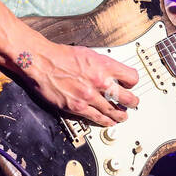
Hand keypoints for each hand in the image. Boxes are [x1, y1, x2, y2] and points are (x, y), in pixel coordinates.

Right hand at [22, 40, 140, 127]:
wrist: (42, 62)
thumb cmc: (60, 55)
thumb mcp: (88, 53)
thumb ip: (102, 64)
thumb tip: (110, 71)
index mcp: (104, 65)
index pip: (131, 77)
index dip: (132, 82)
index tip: (130, 85)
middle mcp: (100, 81)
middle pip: (127, 98)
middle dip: (132, 102)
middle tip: (133, 104)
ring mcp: (89, 96)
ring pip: (113, 111)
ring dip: (120, 115)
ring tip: (123, 116)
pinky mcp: (78, 107)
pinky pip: (97, 118)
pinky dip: (105, 121)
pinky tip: (108, 122)